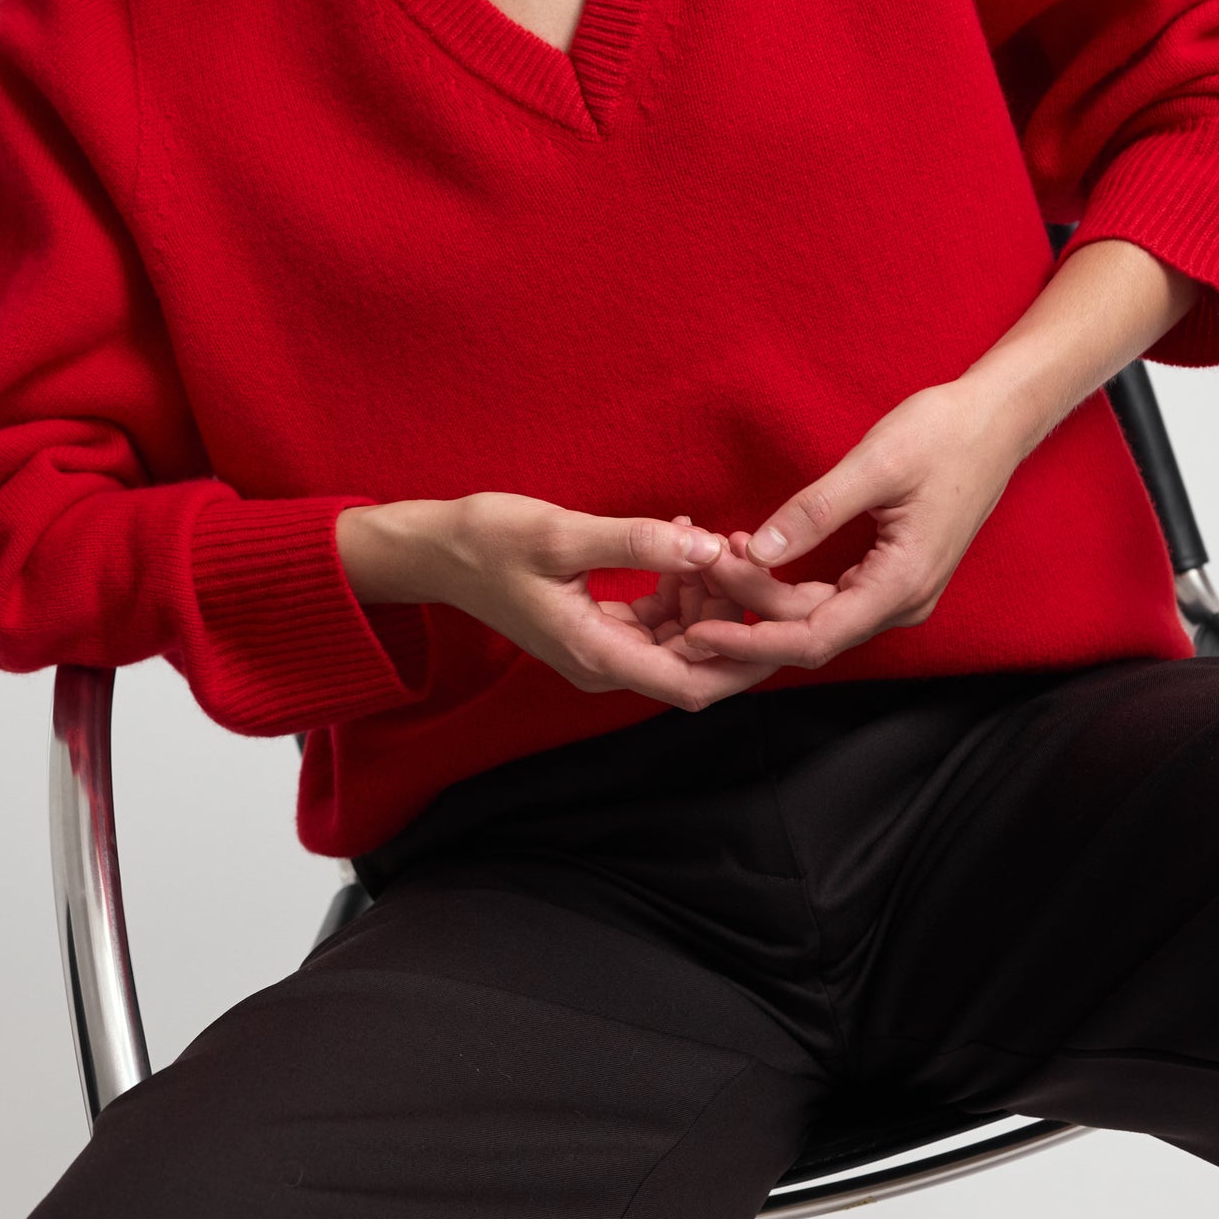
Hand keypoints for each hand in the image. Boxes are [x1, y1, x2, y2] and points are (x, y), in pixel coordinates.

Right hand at [336, 493, 819, 710]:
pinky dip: (683, 587)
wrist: (436, 552)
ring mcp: (604, 649)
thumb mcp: (561, 533)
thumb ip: (637, 542)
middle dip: (737, 619)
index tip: (782, 617)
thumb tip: (707, 547)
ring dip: (711, 597)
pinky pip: (662, 620)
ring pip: (684, 639)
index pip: (694, 684)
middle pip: (699, 664)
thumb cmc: (486, 541)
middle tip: (763, 562)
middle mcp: (605, 664)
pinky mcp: (602, 629)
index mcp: (596, 654)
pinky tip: (686, 540)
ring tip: (722, 540)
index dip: (748, 659)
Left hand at [674, 379, 1024, 674]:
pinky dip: (784, 585)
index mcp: (902, 585)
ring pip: (814, 617)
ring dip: (762, 596)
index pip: (814, 639)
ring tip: (716, 555)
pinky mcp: (888, 578)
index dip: (751, 641)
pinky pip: (827, 598)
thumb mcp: (874, 464)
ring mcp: (897, 594)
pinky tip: (750, 555)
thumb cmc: (945, 434)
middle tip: (695, 570)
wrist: (997, 420)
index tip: (698, 633)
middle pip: (808, 631)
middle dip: (746, 610)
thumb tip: (758, 551)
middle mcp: (902, 602)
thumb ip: (814, 511)